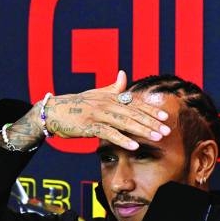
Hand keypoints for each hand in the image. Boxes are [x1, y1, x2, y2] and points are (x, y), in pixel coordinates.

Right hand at [3, 71, 170, 150]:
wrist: (52, 112)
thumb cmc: (75, 104)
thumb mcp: (95, 94)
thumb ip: (112, 87)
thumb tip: (124, 74)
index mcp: (109, 96)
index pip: (134, 103)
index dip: (150, 108)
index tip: (165, 115)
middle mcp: (105, 103)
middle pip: (133, 113)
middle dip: (152, 121)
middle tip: (167, 129)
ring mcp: (97, 114)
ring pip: (124, 122)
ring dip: (142, 130)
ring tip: (156, 137)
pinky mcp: (89, 126)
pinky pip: (109, 133)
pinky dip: (122, 139)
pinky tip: (134, 146)